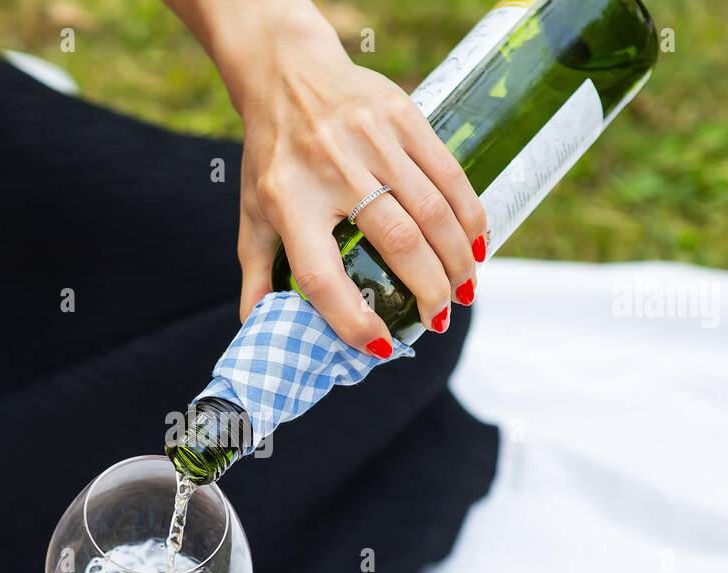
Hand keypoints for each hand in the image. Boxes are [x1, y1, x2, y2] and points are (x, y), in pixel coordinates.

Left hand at [226, 7, 486, 351]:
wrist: (286, 70)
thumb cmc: (271, 153)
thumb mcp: (252, 211)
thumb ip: (256, 271)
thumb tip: (256, 325)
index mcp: (288, 200)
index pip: (322, 275)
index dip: (352, 319)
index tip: (380, 346)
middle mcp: (331, 167)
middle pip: (397, 241)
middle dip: (428, 291)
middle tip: (439, 320)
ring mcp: (370, 137)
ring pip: (432, 210)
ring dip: (457, 259)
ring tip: (464, 292)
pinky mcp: (402, 114)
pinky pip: (448, 173)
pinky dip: (469, 215)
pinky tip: (476, 245)